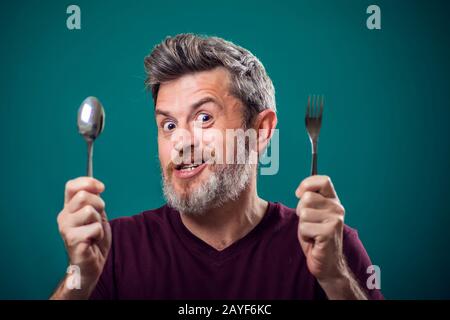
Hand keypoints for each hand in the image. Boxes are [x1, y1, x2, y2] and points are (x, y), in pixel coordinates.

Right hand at [55, 177, 110, 296]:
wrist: (92, 263)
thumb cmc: (94, 238)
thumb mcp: (97, 214)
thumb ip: (94, 200)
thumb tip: (97, 186)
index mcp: (68, 208)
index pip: (72, 186)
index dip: (88, 182)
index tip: (101, 188)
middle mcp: (64, 217)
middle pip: (83, 196)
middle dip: (98, 204)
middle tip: (98, 217)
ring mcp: (66, 229)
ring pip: (89, 211)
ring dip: (99, 222)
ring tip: (95, 232)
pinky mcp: (72, 241)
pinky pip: (94, 229)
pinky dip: (99, 234)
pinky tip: (93, 241)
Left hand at [295, 175, 347, 283]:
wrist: (326, 262)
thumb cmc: (315, 236)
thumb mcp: (312, 213)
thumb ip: (309, 200)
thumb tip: (300, 191)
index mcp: (333, 201)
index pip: (323, 180)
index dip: (307, 184)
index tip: (299, 193)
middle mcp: (337, 208)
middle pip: (307, 197)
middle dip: (300, 211)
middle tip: (309, 223)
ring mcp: (335, 219)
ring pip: (303, 213)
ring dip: (302, 225)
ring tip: (312, 233)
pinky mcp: (329, 231)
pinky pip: (304, 227)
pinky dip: (304, 235)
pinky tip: (314, 240)